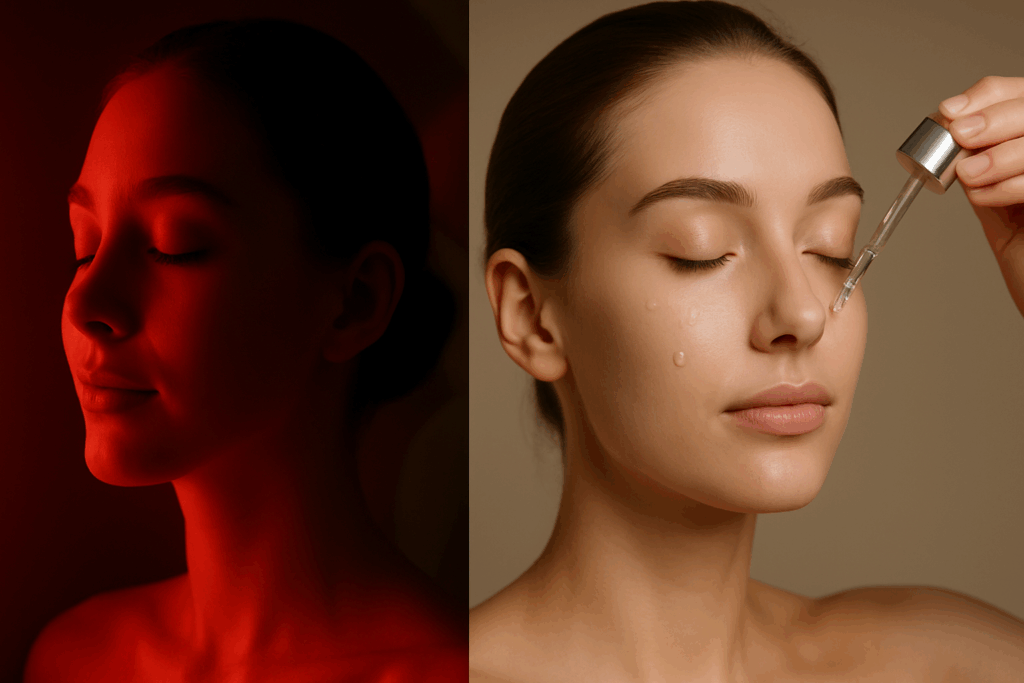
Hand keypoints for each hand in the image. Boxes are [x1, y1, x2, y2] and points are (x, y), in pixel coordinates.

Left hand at [939, 76, 1023, 316]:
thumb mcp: (993, 195)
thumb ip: (980, 160)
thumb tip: (950, 128)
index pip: (1018, 92)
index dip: (987, 96)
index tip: (949, 112)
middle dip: (992, 118)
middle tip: (960, 136)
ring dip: (1000, 153)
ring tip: (969, 175)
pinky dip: (1010, 183)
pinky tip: (983, 197)